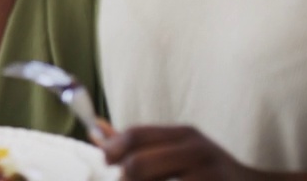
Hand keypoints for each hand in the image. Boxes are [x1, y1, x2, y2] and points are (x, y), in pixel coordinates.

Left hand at [101, 125, 265, 180]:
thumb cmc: (209, 171)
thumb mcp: (179, 150)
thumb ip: (141, 143)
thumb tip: (97, 130)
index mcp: (185, 135)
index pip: (135, 135)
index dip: (112, 149)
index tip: (105, 161)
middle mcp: (196, 151)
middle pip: (138, 164)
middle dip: (124, 177)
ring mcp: (207, 175)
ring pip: (148, 180)